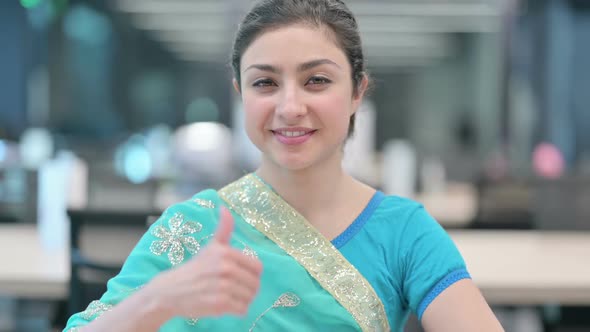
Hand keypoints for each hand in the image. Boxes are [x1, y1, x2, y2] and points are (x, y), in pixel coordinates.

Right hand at [148, 207, 262, 318]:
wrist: (170, 290)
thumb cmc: (195, 268)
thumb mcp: (211, 246)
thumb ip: (223, 228)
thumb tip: (225, 207)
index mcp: (226, 253)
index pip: (257, 268)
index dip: (252, 274)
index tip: (241, 277)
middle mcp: (225, 268)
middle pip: (255, 284)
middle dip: (248, 289)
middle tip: (233, 289)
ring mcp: (222, 286)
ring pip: (250, 298)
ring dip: (242, 301)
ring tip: (229, 297)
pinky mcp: (219, 304)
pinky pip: (242, 310)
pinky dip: (237, 310)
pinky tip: (226, 306)